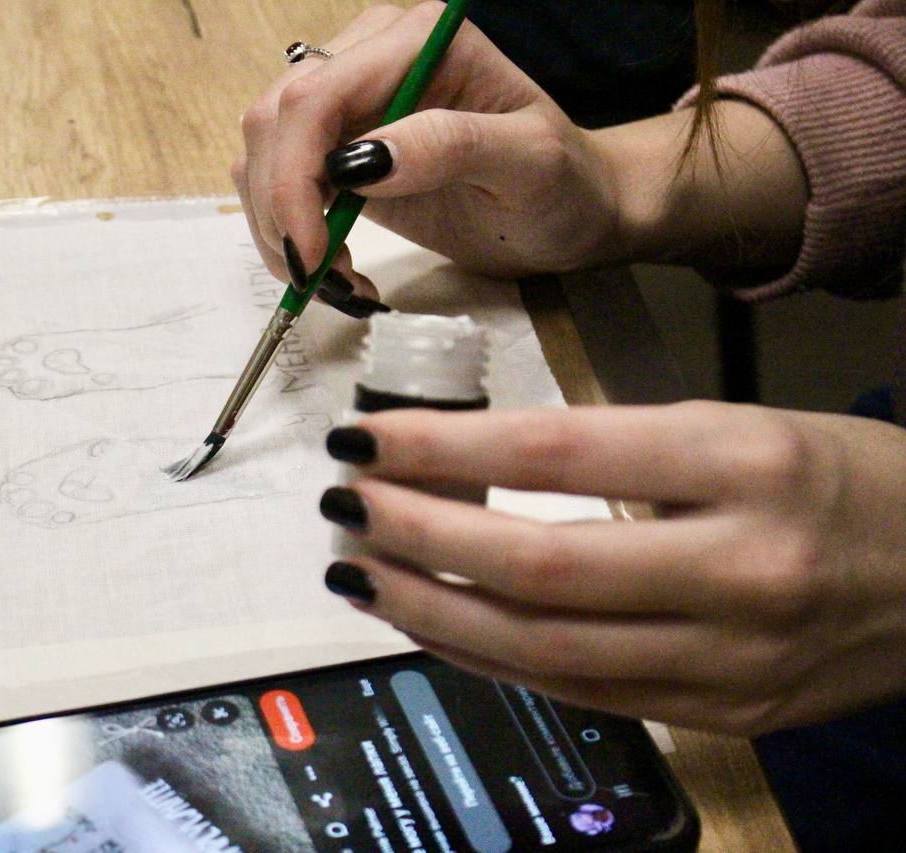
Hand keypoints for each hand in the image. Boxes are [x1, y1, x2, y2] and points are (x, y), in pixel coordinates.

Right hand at [233, 1, 622, 290]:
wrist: (567, 210)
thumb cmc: (563, 183)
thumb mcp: (528, 162)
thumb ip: (449, 146)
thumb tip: (358, 162)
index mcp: (416, 41)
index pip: (317, 96)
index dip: (295, 176)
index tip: (313, 252)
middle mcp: (371, 59)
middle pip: (274, 121)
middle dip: (280, 207)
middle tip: (319, 278)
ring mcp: (350, 105)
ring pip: (263, 154)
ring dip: (279, 227)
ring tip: (336, 279)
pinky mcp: (338, 151)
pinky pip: (279, 183)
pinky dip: (289, 233)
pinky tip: (334, 266)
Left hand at [319, 401, 905, 734]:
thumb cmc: (847, 481)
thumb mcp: (742, 427)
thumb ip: (618, 449)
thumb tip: (474, 462)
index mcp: (745, 462)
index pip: (557, 452)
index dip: (442, 448)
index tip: (368, 437)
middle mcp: (739, 567)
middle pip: (538, 565)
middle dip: (417, 537)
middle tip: (346, 504)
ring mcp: (733, 658)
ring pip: (545, 647)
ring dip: (431, 610)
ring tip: (359, 571)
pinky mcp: (726, 712)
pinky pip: (579, 690)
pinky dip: (491, 658)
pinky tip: (434, 624)